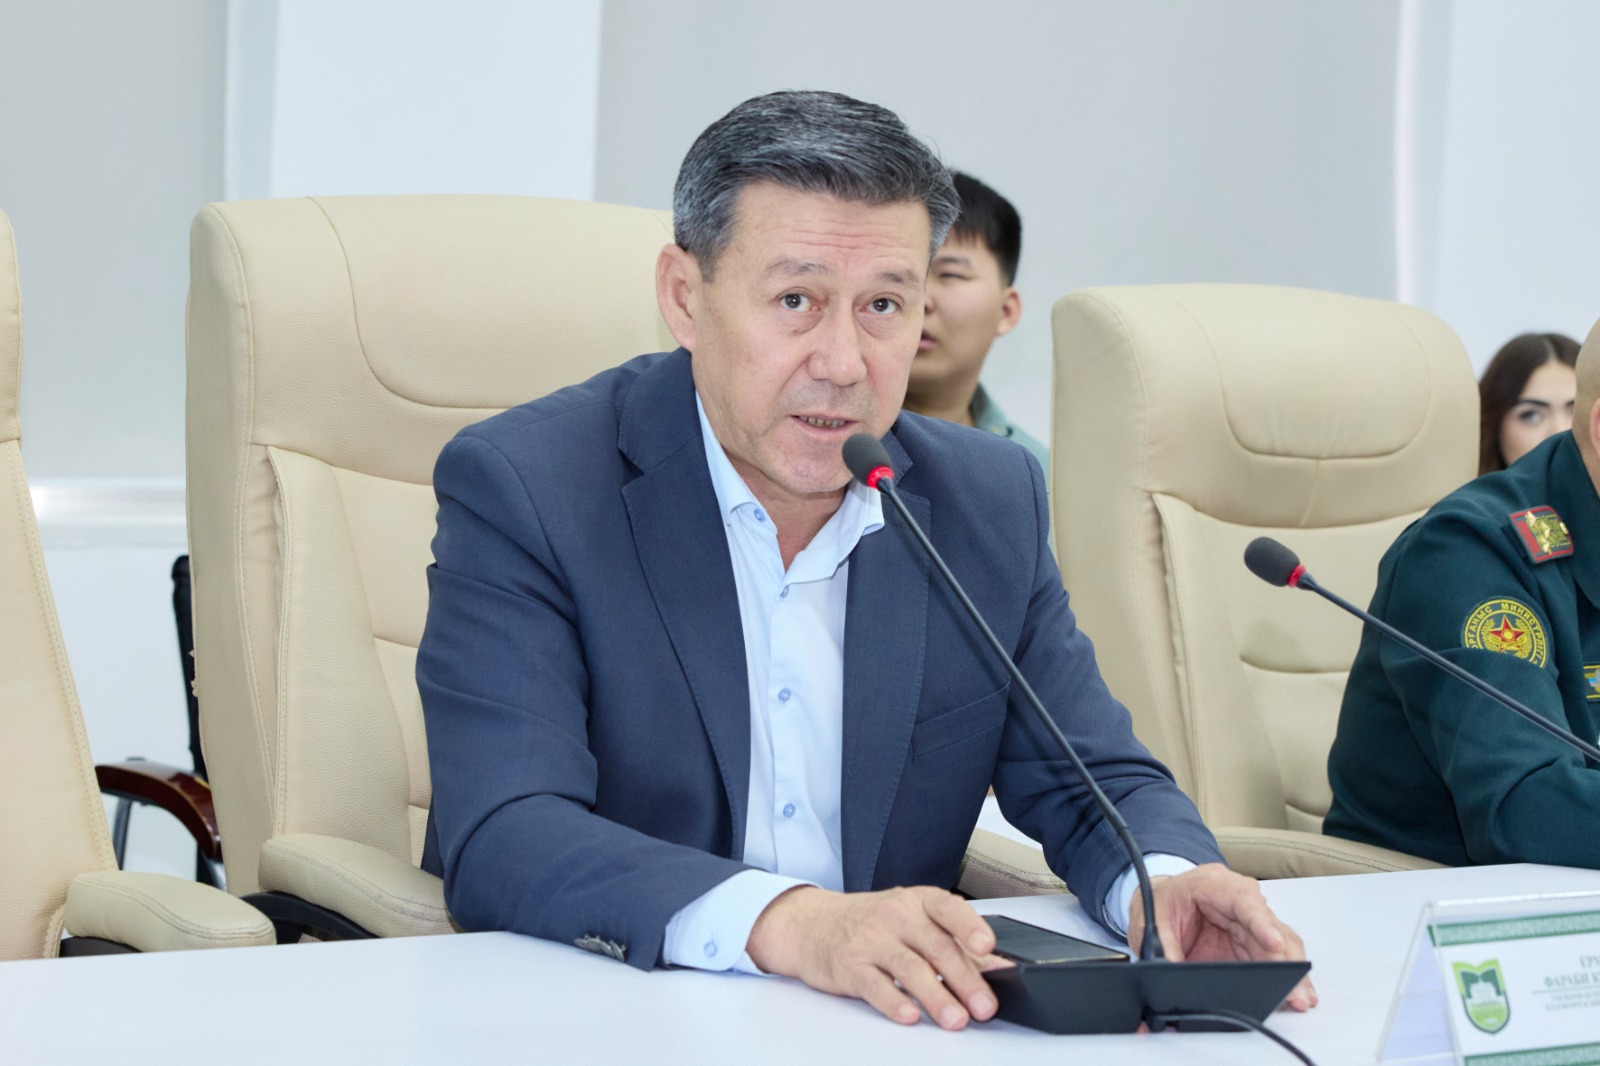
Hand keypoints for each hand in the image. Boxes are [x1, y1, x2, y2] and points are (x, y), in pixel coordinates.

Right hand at [745, 885, 1012, 1028]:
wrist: (812, 923)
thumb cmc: (871, 923)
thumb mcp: (912, 920)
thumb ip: (953, 942)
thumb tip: (997, 968)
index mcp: (917, 901)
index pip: (948, 909)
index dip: (969, 926)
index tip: (987, 946)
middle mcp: (895, 916)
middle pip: (936, 947)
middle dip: (965, 979)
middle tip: (984, 1006)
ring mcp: (870, 940)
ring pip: (910, 969)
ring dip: (936, 997)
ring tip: (956, 1019)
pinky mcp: (849, 966)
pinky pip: (875, 985)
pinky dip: (894, 1002)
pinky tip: (909, 1015)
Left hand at [1126, 864, 1315, 1010]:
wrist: (1160, 899)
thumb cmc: (1159, 904)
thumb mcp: (1151, 923)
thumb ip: (1164, 949)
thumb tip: (1175, 975)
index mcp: (1211, 883)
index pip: (1242, 900)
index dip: (1260, 922)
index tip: (1274, 944)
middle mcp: (1238, 896)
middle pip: (1269, 925)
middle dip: (1283, 958)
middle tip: (1292, 988)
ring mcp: (1248, 917)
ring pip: (1279, 940)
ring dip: (1292, 970)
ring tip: (1299, 997)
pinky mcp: (1253, 937)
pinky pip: (1277, 952)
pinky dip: (1288, 972)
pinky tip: (1297, 991)